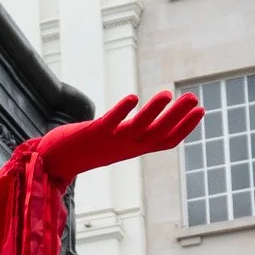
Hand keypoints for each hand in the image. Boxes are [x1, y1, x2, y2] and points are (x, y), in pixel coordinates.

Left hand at [37, 91, 203, 184]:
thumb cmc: (83, 149)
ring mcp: (110, 142)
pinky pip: (111, 123)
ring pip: (138, 129)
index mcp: (133, 149)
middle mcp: (125, 147)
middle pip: (158, 134)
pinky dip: (122, 112)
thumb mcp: (113, 141)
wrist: (53, 161)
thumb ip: (129, 132)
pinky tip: (134, 97)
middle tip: (194, 98)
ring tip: (168, 93)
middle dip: (178, 117)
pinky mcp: (93, 134)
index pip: (165, 141)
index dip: (185, 127)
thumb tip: (143, 120)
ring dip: (154, 112)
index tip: (201, 110)